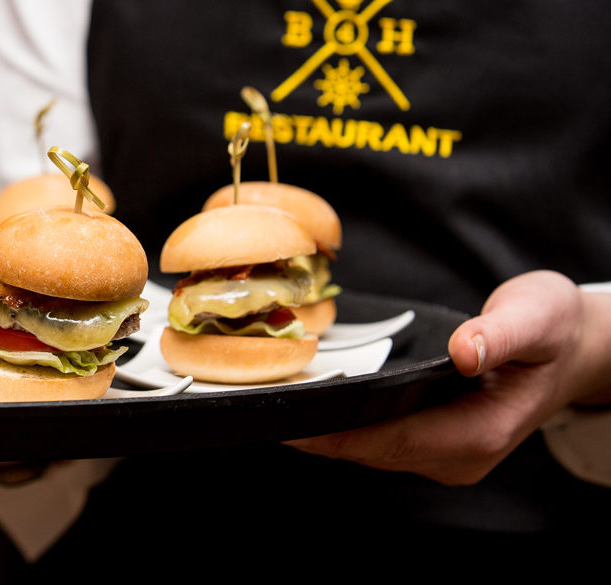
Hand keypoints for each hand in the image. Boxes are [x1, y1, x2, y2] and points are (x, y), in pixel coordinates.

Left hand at [284, 270, 610, 484]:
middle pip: (369, 451)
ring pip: (369, 450)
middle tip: (262, 406)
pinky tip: (314, 402)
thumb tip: (464, 349)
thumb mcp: (536, 317)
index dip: (336, 435)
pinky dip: (344, 424)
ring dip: (325, 430)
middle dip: (315, 433)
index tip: (288, 423)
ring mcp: (445, 455)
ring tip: (274, 403)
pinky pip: (378, 440)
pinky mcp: (433, 444)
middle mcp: (457, 455)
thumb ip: (499, 333)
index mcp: (479, 433)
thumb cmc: (554, 331)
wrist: (574, 348)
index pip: (390, 441)